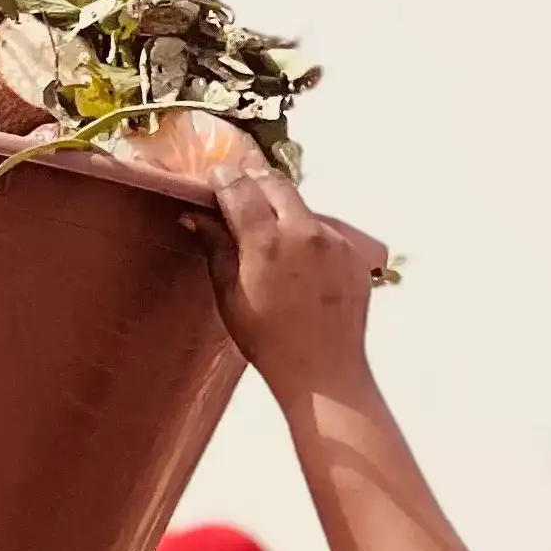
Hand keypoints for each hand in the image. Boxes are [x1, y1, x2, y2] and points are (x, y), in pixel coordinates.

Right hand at [199, 156, 377, 411]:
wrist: (322, 371)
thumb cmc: (268, 341)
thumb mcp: (230, 295)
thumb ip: (215, 248)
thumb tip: (196, 217)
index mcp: (266, 242)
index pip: (240, 188)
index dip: (224, 179)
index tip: (215, 179)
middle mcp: (304, 232)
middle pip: (275, 183)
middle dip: (254, 179)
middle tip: (240, 187)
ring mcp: (334, 240)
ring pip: (303, 205)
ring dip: (284, 208)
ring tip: (271, 230)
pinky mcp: (354, 253)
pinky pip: (327, 230)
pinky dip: (309, 234)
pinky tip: (301, 260)